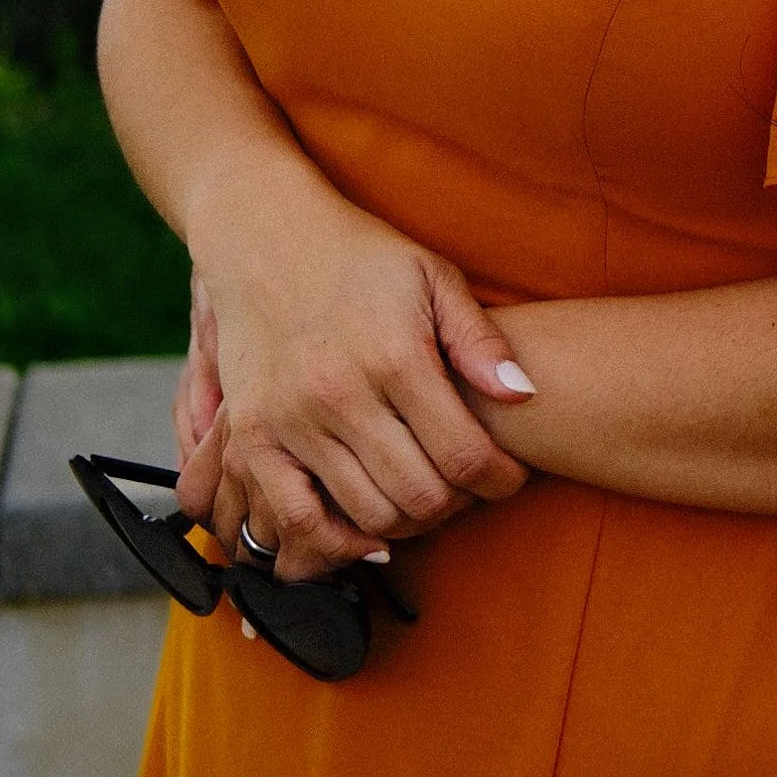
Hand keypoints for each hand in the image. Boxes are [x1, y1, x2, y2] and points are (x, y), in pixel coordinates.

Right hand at [172, 164, 534, 579]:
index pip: (466, 455)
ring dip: (409, 522)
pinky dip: (335, 540)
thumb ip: (479, 340)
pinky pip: (295, 516)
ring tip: (426, 497)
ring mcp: (291, 420)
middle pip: (421, 496)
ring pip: (367, 514)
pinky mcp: (251, 435)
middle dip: (460, 504)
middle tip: (469, 489)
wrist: (265, 235)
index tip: (509, 478)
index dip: (500, 481)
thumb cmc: (361, 256)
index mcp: (396, 356)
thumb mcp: (432, 276)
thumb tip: (525, 395)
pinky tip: (366, 531)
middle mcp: (341, 394)